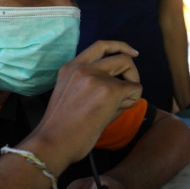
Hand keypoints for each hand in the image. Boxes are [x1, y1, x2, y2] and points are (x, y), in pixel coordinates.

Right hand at [21, 41, 141, 169]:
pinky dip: (132, 100)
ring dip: (132, 88)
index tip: (132, 54)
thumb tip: (124, 83)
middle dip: (132, 72)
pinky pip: (135, 89)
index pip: (101, 46)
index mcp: (71, 67)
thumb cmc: (63, 128)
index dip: (120, 46)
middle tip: (129, 90)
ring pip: (130, 71)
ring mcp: (95, 77)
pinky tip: (117, 112)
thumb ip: (93, 83)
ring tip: (118, 106)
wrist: (53, 142)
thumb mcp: (72, 95)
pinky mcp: (109, 90)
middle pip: (121, 57)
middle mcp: (83, 67)